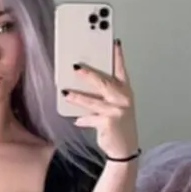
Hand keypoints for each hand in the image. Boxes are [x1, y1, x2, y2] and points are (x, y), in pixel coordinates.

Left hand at [62, 39, 138, 160]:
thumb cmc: (118, 125)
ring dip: (78, 97)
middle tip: (75, 67)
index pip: (120, 69)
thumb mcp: (116, 105)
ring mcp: (117, 111)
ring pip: (93, 101)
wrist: (124, 149)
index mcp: (125, 91)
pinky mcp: (109, 122)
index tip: (113, 42)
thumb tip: (82, 81)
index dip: (117, 56)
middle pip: (104, 82)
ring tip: (65, 92)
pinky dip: (83, 119)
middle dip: (88, 74)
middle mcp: (123, 99)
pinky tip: (77, 120)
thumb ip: (104, 93)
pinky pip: (90, 118)